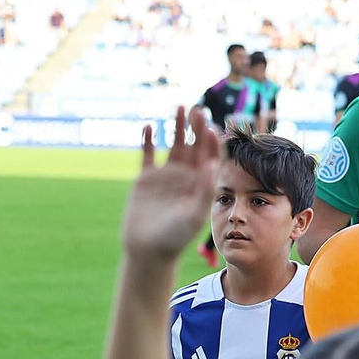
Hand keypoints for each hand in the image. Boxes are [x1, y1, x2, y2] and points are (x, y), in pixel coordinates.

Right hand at [121, 105, 222, 264]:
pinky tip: (149, 126)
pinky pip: (148, 154)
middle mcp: (186, 176)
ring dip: (177, 126)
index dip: (212, 141)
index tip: (211, 128)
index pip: (211, 156)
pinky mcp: (146, 178)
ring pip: (173, 144)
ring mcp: (166, 176)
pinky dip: (148, 140)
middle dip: (196, 127)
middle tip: (197, 110)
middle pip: (194, 145)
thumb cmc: (174, 239)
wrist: (147, 251)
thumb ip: (203, 190)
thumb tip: (213, 164)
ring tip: (179, 107)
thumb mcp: (193, 216)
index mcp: (202, 183)